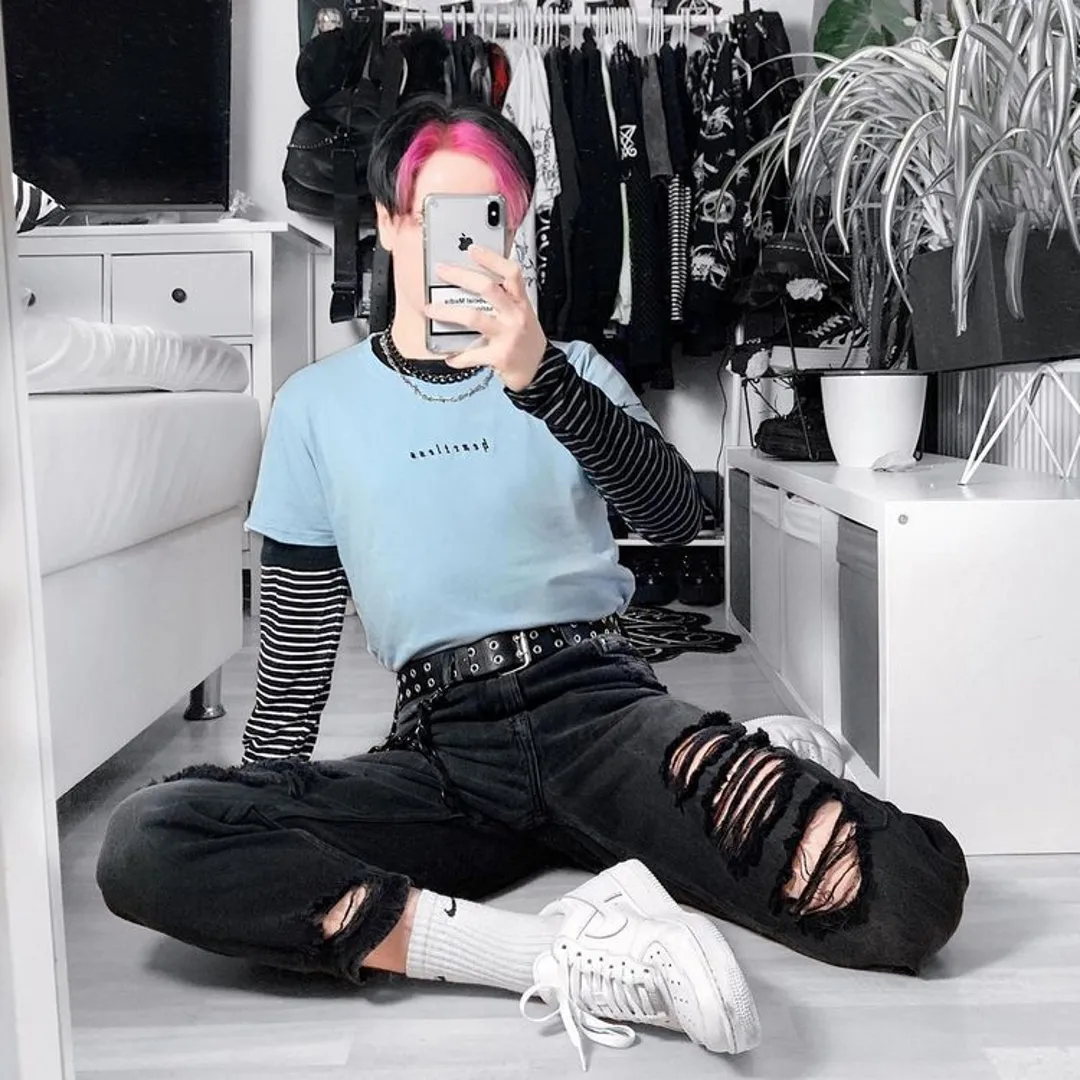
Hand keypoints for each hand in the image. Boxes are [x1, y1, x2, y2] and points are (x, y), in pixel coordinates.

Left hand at [423, 246, 546, 391]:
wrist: (539, 369)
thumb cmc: (525, 340)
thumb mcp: (521, 314)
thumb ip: (504, 300)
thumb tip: (472, 282)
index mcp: (520, 303)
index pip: (511, 273)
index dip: (492, 259)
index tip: (472, 249)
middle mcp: (515, 316)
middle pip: (488, 288)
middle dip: (461, 276)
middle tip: (442, 270)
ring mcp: (507, 336)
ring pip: (474, 317)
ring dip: (448, 312)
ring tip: (431, 310)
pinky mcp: (499, 356)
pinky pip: (472, 354)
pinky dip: (457, 356)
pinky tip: (450, 356)